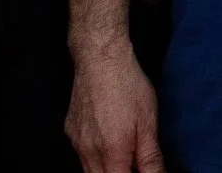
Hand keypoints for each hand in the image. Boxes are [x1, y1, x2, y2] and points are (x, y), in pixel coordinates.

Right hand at [67, 45, 163, 172]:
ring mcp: (76, 142)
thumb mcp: (148, 122)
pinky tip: (108, 138)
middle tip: (134, 163)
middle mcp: (89, 152)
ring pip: (89, 169)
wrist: (100, 59)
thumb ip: (150, 158)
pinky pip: (81, 154)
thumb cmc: (128, 86)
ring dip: (107, 167)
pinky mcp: (70, 132)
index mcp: (112, 152)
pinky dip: (95, 155)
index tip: (141, 168)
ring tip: (124, 150)